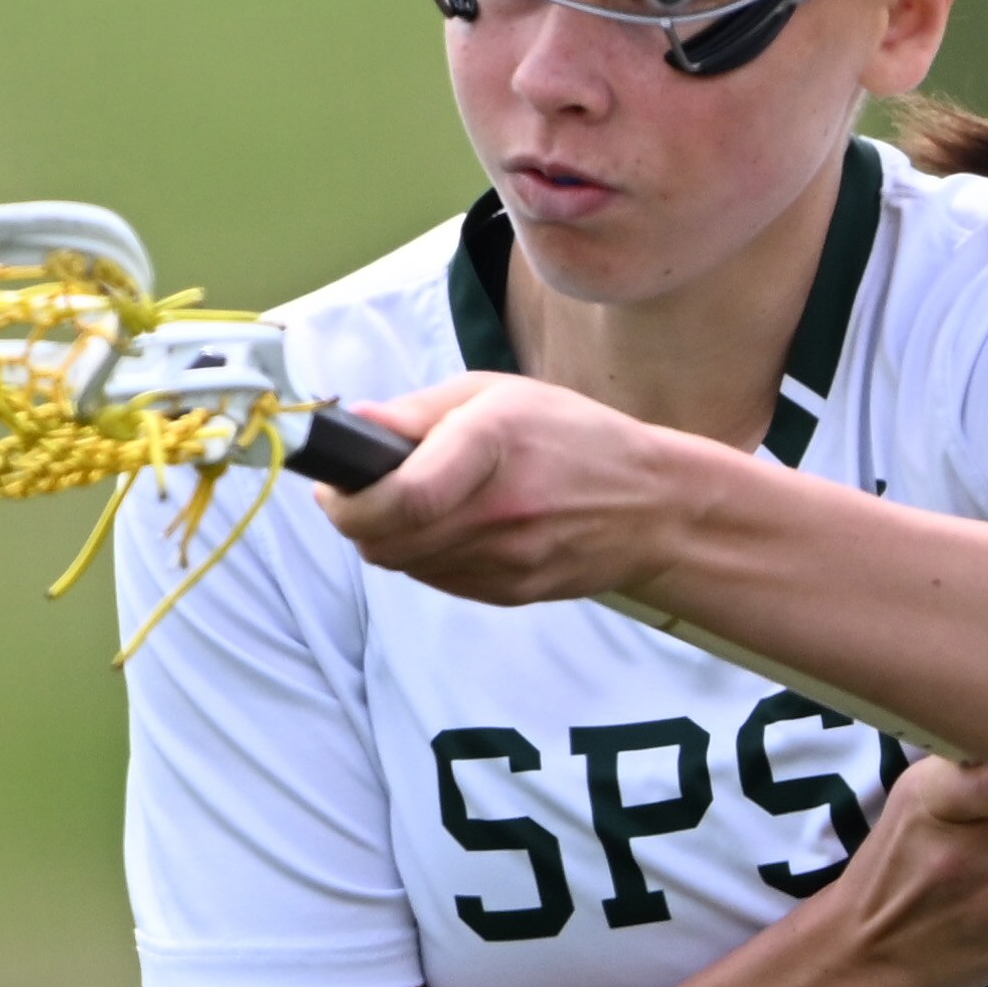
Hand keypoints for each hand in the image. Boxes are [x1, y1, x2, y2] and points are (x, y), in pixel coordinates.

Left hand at [315, 375, 726, 603]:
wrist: (653, 507)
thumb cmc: (573, 437)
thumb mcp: (500, 394)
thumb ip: (420, 411)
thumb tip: (354, 425)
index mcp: (494, 442)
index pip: (399, 498)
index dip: (347, 501)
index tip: (333, 485)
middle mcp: (501, 509)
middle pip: (385, 540)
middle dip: (356, 519)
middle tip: (362, 493)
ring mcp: (509, 559)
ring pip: (403, 564)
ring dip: (391, 537)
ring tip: (419, 504)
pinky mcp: (513, 592)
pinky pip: (437, 580)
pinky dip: (428, 555)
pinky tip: (458, 527)